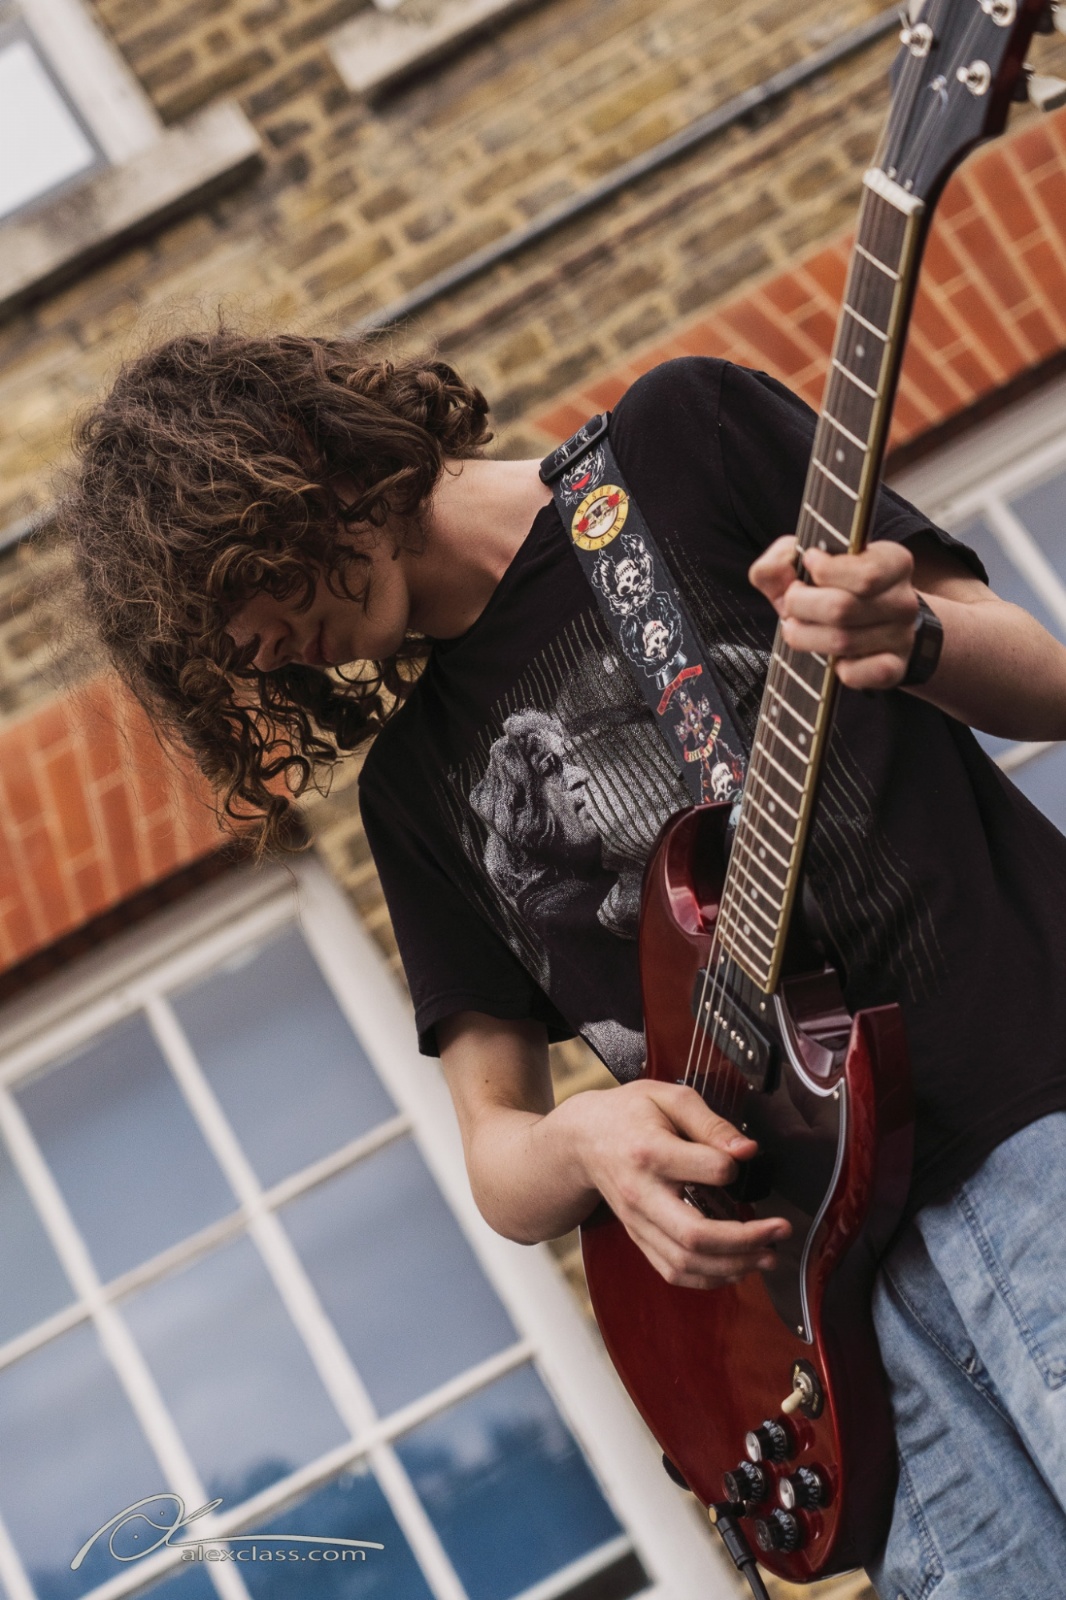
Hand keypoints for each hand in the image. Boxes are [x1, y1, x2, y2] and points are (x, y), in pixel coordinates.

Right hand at [565, 1079, 790, 1288]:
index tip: (743, 1159)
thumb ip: (710, 1122)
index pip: (706, 1169)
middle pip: (695, 1235)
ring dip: (734, 1265)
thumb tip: (747, 1150)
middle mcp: (642, 1195)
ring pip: (686, 1262)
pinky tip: (736, 1267)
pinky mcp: (639, 1238)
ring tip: (768, 1254)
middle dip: (746, 1240)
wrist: (582, 1139)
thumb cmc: (629, 1113)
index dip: (734, 1168)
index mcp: (649, 1151)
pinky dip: (709, 1277)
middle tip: (780, 1230)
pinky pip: (673, 1271)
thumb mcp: (668, 1097)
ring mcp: (638, 1222)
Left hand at [749, 536, 920, 689]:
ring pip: (842, 643)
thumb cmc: (834, 587)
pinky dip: (834, 669)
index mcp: (893, 562)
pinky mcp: (893, 669)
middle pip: (843, 609)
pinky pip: (856, 675)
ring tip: (797, 628)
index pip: (865, 574)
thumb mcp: (809, 561)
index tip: (807, 567)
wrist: (869, 622)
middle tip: (791, 604)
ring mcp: (902, 638)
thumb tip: (775, 569)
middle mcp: (903, 600)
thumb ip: (782, 557)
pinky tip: (830, 658)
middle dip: (801, 606)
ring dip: (805, 637)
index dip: (822, 571)